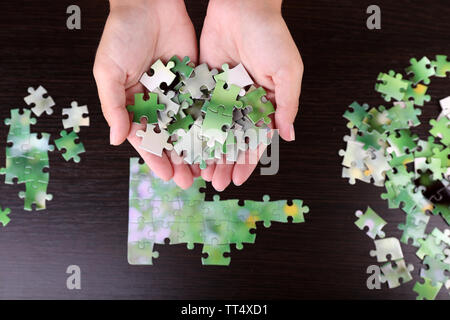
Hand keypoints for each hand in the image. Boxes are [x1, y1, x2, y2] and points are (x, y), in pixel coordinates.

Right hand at [93, 0, 199, 188]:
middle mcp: (156, 102)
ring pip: (188, 127)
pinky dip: (209, 123)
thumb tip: (117, 140)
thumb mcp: (108, 71)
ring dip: (196, 148)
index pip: (146, 138)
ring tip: (207, 168)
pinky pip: (202, 106)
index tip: (167, 176)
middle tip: (191, 180)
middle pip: (169, 138)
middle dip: (179, 160)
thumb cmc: (122, 34)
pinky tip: (218, 139)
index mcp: (132, 103)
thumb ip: (113, 106)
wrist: (149, 2)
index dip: (156, 158)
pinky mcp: (194, 81)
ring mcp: (176, 93)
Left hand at [199, 0, 302, 190]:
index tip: (239, 179)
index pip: (256, 139)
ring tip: (200, 171)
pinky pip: (197, 110)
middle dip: (225, 162)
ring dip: (207, 152)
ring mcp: (222, 95)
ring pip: (213, 130)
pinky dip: (192, 129)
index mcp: (265, 103)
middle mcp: (242, 103)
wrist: (242, 5)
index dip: (248, 161)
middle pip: (232, 140)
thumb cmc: (271, 36)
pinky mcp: (203, 83)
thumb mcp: (287, 71)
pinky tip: (185, 146)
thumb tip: (289, 136)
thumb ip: (287, 104)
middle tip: (216, 183)